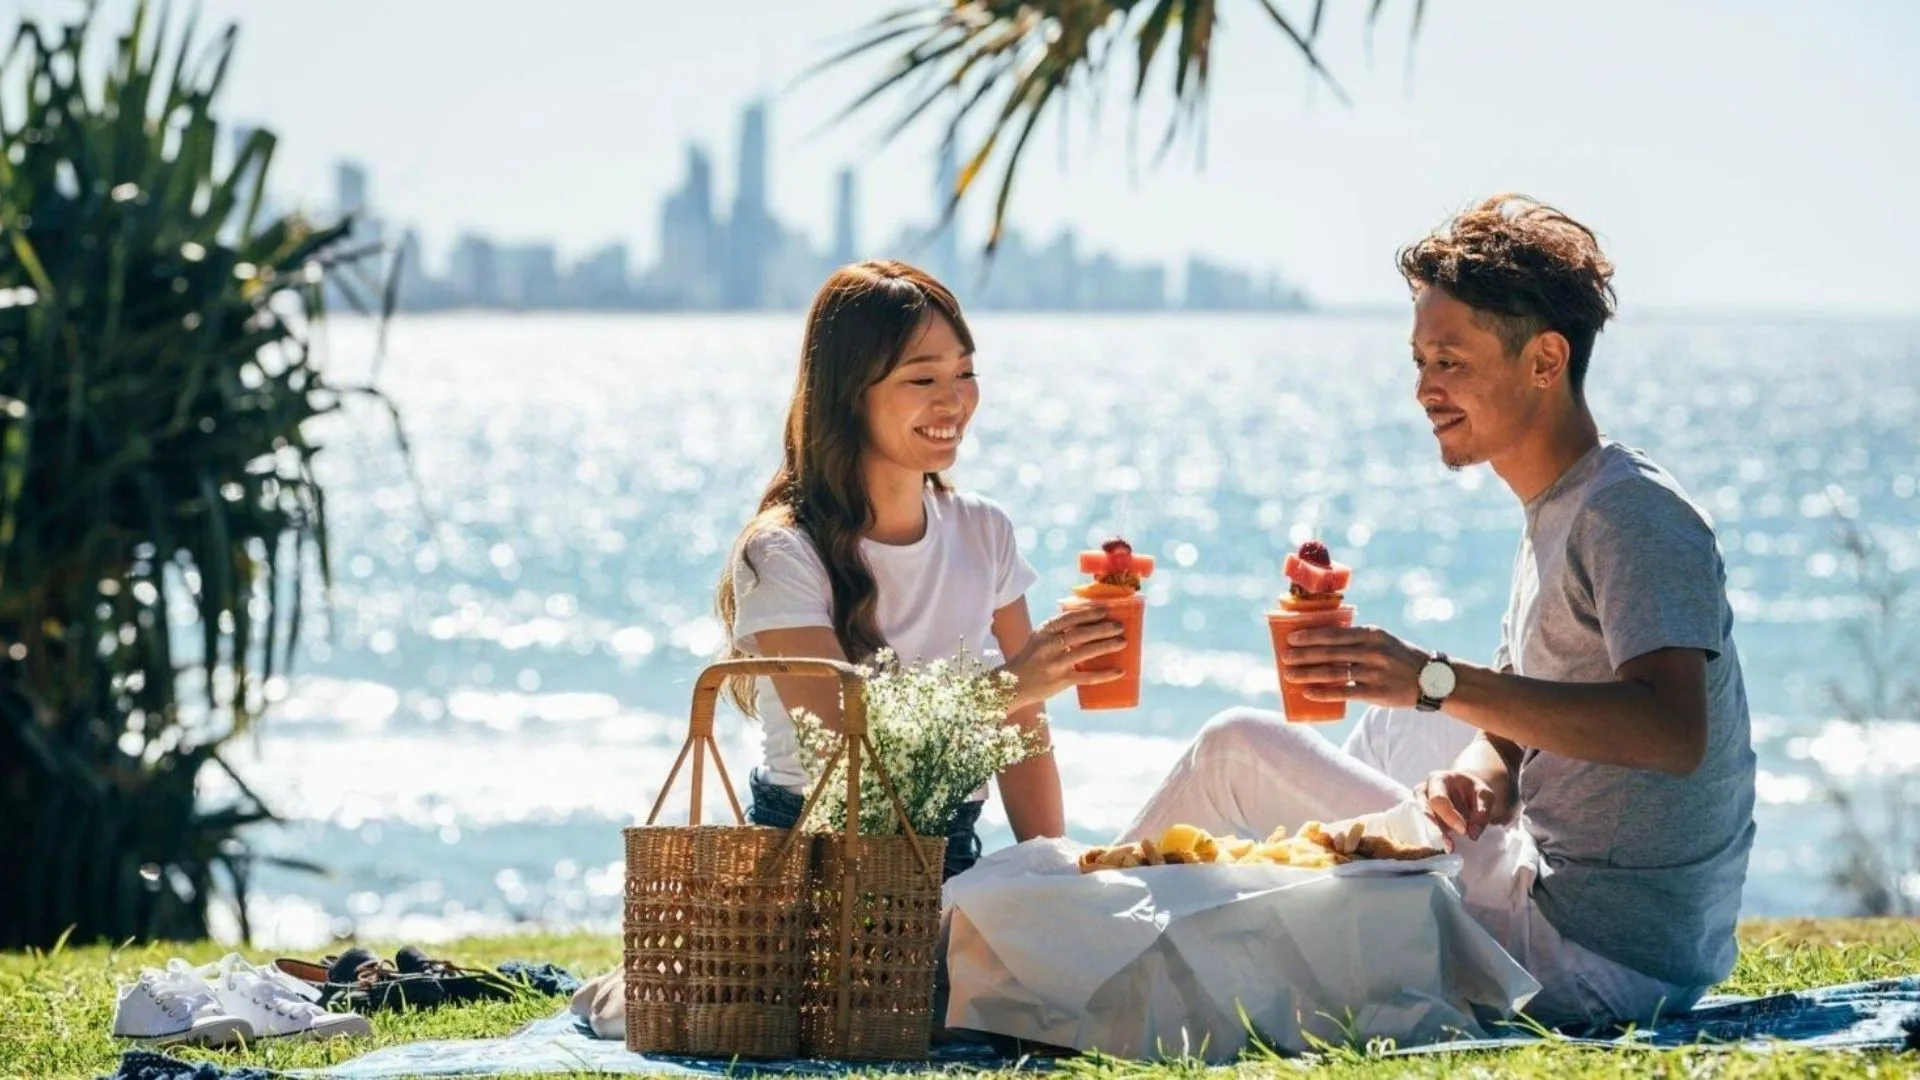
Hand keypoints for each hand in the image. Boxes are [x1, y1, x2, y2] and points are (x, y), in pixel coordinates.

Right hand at [1001, 606, 1127, 708]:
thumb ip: (1058, 628)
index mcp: (1044, 631)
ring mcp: (1055, 664)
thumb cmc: (1032, 658)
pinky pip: (1086, 677)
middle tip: (1119, 626)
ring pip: (1085, 653)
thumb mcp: (1040, 637)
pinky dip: (1104, 674)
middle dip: (1102, 629)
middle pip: (1080, 634)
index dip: (1088, 613)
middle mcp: (1049, 646)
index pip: (1068, 618)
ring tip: (1122, 642)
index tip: (1105, 610)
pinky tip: (1119, 671)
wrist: (1014, 683)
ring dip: (1106, 646)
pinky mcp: (1061, 681)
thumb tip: (1087, 616)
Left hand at [1280, 624, 1429, 707]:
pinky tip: (1308, 693)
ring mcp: (1374, 672)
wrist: (1430, 679)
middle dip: (1303, 655)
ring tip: (1289, 676)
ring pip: (1333, 672)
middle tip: (1284, 658)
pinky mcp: (1375, 692)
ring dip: (1307, 674)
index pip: (1334, 633)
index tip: (1291, 638)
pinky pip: (1343, 692)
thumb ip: (1357, 639)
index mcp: (1371, 634)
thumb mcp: (1382, 639)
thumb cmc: (1399, 657)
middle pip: (1329, 652)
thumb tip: (1321, 640)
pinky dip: (1323, 693)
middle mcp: (1372, 651)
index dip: (1310, 636)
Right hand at [1411, 769, 1512, 846]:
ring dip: (1433, 838)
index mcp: (1438, 779)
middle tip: (1451, 847)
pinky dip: (1431, 841)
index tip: (1463, 830)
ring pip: (1420, 823)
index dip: (1449, 816)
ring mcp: (1418, 806)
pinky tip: (1442, 850)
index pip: (1438, 799)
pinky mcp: (1419, 819)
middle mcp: (1422, 791)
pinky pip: (1421, 831)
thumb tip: (1473, 834)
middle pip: (1424, 812)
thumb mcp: (1484, 795)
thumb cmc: (1473, 791)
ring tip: (1448, 850)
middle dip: (1437, 830)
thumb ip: (1482, 811)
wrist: (1465, 792)